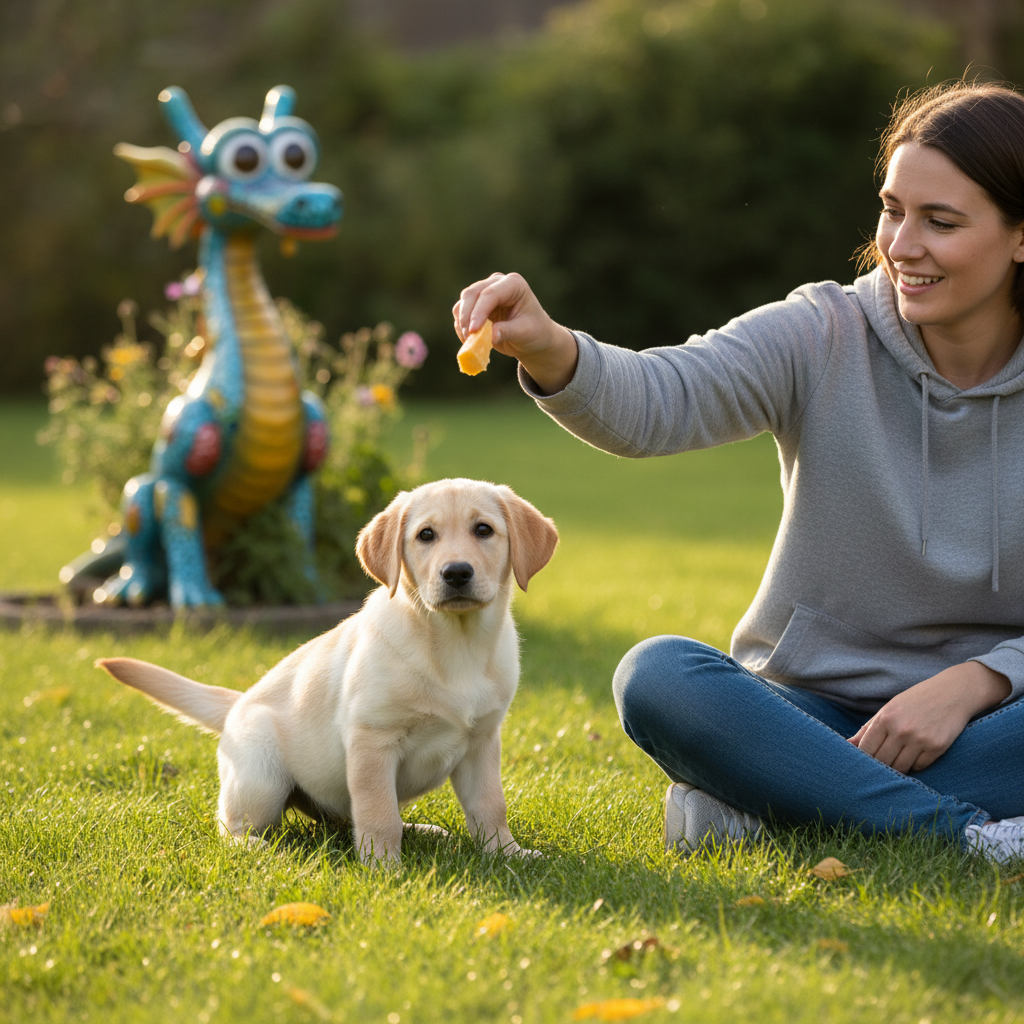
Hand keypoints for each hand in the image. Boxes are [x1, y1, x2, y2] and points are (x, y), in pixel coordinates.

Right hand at [453, 272, 578, 393]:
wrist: (533, 336)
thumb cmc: (534, 332)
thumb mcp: (525, 333)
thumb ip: (507, 332)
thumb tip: (489, 336)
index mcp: (514, 284)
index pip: (490, 294)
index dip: (479, 312)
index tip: (473, 331)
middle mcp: (497, 282)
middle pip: (472, 294)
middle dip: (467, 317)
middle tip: (467, 338)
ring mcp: (484, 290)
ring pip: (463, 302)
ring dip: (462, 322)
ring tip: (469, 342)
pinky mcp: (475, 303)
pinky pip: (461, 311)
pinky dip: (461, 326)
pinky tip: (469, 340)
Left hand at [847, 662, 1009, 772]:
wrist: (953, 693)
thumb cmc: (916, 701)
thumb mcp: (889, 709)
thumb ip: (868, 728)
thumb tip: (848, 744)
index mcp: (885, 718)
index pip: (865, 749)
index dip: (863, 758)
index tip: (863, 761)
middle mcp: (901, 730)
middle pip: (882, 761)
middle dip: (880, 765)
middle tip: (883, 762)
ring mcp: (920, 740)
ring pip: (900, 767)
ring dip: (898, 766)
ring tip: (899, 758)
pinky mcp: (937, 747)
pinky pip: (920, 767)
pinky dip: (916, 764)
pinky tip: (917, 754)